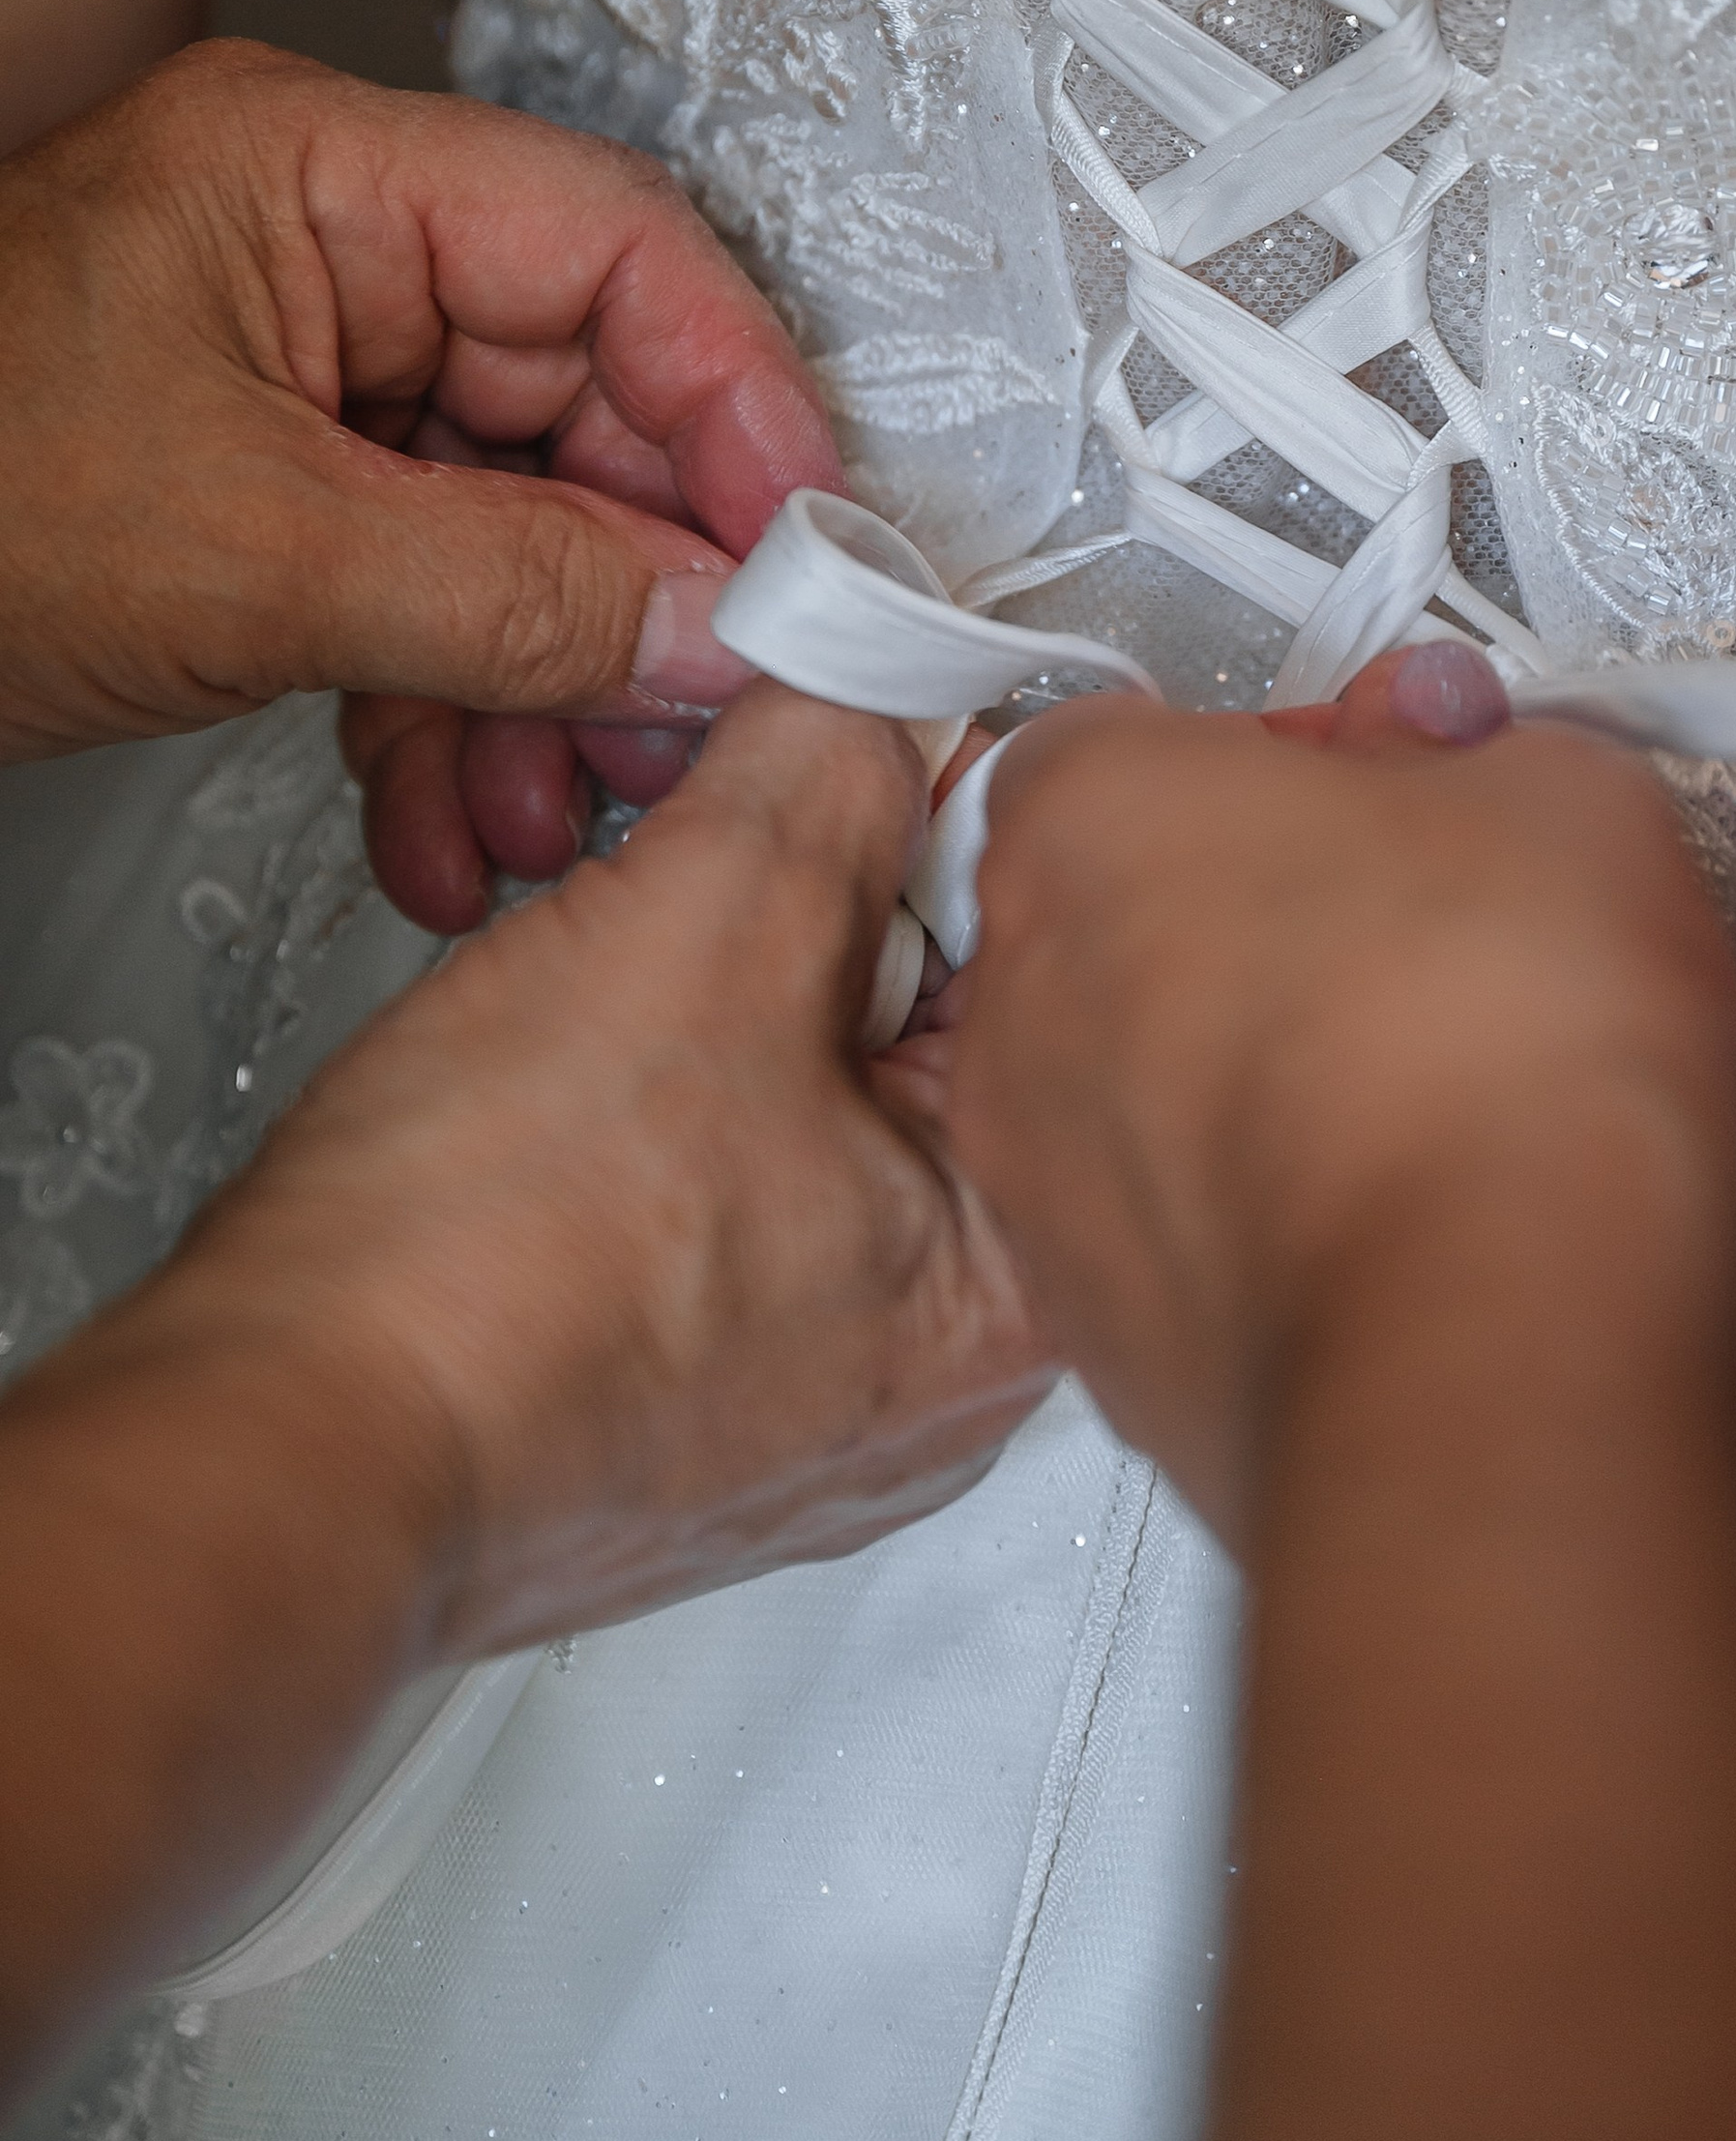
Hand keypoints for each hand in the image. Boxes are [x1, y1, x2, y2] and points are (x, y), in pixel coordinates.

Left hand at [0, 41, 842, 929]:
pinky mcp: (257, 497)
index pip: (616, 249)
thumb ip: (508, 589)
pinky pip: (413, 592)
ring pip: (505, 524)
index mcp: (315, 173)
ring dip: (544, 690)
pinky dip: (445, 716)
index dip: (738, 403)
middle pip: (581, 402)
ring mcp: (291, 379)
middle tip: (695, 724)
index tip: (806, 559)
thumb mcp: (246, 553)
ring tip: (555, 818)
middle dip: (635, 593)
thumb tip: (715, 625)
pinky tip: (453, 828)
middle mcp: (322, 255)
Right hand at [139, 682, 1050, 1645]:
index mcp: (1025, 1279)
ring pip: (809, 1115)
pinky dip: (648, 1130)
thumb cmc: (490, 1273)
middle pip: (934, 1039)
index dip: (926, 822)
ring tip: (608, 1022)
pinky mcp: (678, 1422)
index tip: (831, 772)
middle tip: (694, 897)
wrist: (284, 1448)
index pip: (1045, 960)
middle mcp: (944, 1377)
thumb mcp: (703, 918)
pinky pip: (710, 1211)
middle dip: (812, 922)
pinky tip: (566, 1122)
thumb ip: (829, 769)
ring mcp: (809, 1412)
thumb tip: (878, 692)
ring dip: (716, 1016)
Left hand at [948, 650, 1735, 1544]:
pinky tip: (1412, 1227)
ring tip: (1437, 1103)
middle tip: (1429, 938)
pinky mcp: (1106, 1344)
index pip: (1141, 743)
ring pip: (1147, 1091)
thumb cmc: (1496, 1058)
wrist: (1490, 1350)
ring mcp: (1045, 1188)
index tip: (1401, 793)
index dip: (1285, 763)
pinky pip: (1181, 1243)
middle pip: (1132, 917)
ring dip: (1264, 1082)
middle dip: (1267, 923)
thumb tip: (1461, 755)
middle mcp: (1024, 998)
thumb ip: (1478, 753)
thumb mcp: (1559, 797)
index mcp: (1091, 817)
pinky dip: (1273, 1229)